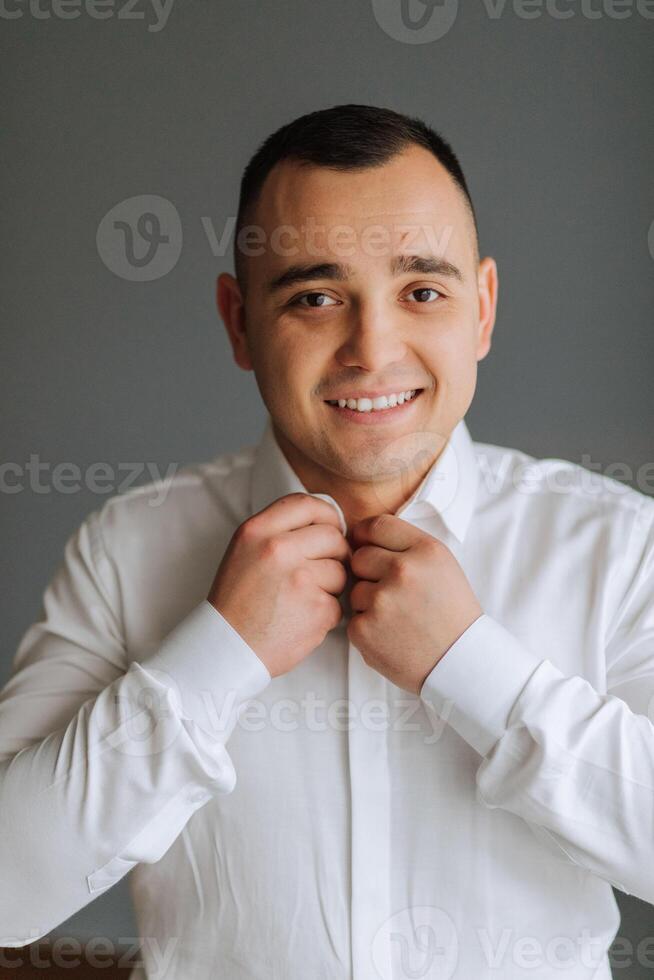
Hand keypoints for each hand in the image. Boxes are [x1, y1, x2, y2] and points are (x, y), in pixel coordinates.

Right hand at [207, 493, 350, 677]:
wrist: (226, 648)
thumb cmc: (237, 602)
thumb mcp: (244, 551)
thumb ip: (278, 531)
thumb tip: (325, 520)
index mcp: (257, 531)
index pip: (306, 504)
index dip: (325, 515)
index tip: (329, 528)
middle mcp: (278, 550)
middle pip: (332, 536)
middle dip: (334, 554)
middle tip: (317, 571)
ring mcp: (300, 579)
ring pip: (340, 570)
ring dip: (330, 586)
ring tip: (301, 599)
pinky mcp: (317, 608)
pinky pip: (339, 603)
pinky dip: (326, 613)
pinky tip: (301, 619)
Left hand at [347, 514, 482, 694]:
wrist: (461, 663)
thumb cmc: (452, 614)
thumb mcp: (442, 567)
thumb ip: (406, 547)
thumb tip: (361, 536)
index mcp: (425, 550)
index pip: (377, 525)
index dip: (366, 534)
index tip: (365, 544)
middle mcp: (403, 570)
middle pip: (359, 557)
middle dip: (368, 572)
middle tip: (392, 592)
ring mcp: (382, 600)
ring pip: (355, 590)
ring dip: (369, 602)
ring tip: (398, 618)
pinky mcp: (365, 629)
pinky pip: (353, 619)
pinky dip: (368, 629)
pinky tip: (392, 636)